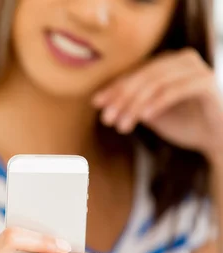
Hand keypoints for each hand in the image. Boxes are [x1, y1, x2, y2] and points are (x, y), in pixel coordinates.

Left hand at [93, 48, 222, 161]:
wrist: (217, 138)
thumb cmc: (185, 123)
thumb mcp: (151, 113)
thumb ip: (131, 104)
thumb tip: (101, 102)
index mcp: (166, 63)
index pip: (135, 73)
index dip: (114, 88)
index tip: (97, 104)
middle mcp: (181, 59)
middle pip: (143, 77)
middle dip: (121, 98)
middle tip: (107, 118)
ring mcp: (196, 68)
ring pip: (156, 83)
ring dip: (135, 105)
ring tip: (122, 125)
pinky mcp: (207, 82)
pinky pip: (176, 90)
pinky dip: (157, 103)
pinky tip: (144, 117)